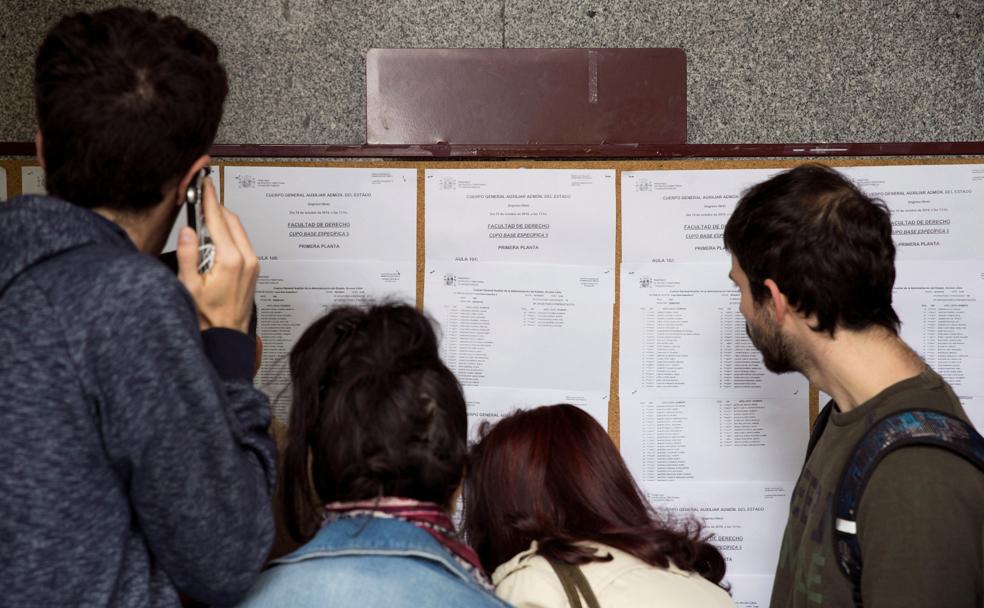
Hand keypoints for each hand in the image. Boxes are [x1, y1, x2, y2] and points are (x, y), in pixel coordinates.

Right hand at [177, 177, 257, 332]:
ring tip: (204, 217)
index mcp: (231, 260)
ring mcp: (253, 264)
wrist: (226, 335)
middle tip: (201, 196)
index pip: (219, 220)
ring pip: (238, 230)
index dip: (210, 199)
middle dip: (216, 207)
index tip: (204, 185)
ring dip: (222, 221)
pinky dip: (229, 234)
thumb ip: (187, 255)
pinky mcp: (253, 269)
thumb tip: (187, 232)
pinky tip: (215, 238)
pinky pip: (242, 242)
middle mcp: (246, 259)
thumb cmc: (208, 316)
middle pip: (231, 221)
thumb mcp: (189, 286)